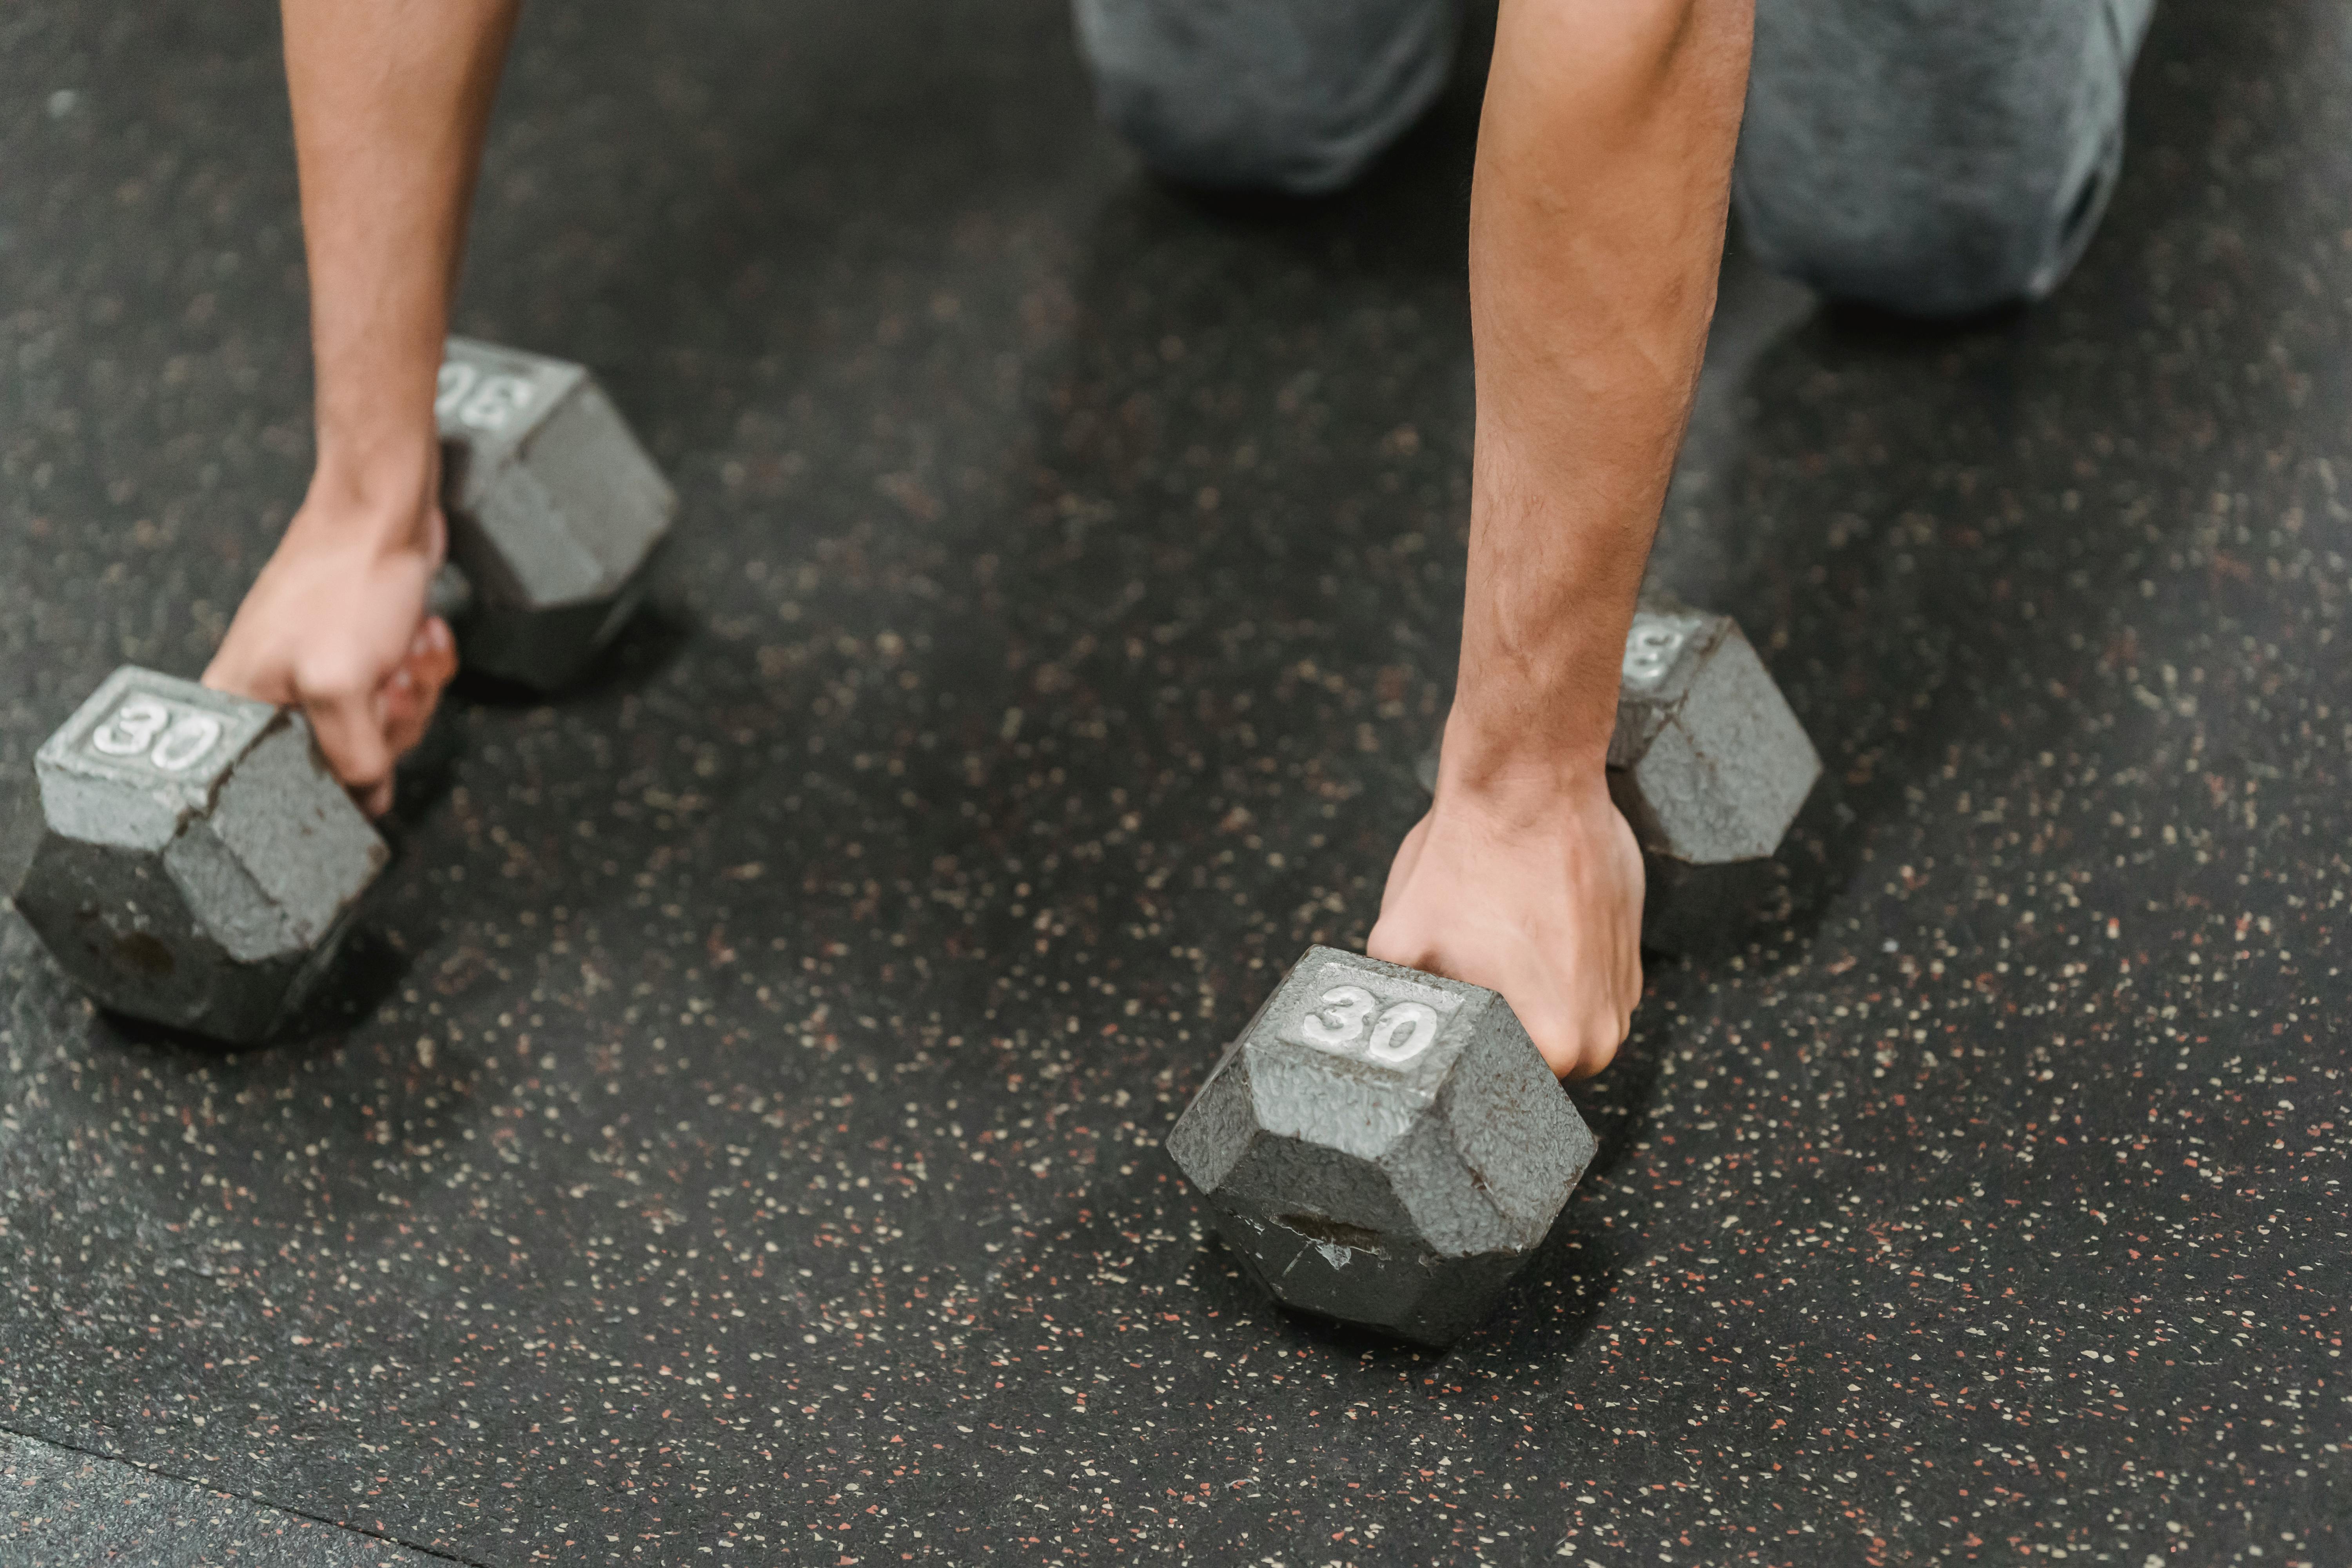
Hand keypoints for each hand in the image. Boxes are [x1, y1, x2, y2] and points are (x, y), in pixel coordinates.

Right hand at [204, 496, 458, 816]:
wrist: (385, 509)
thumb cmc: (346, 581)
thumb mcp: (339, 683)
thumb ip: (350, 754)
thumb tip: (366, 799)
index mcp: (242, 706)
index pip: (293, 783)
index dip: (346, 769)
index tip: (366, 727)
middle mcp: (275, 693)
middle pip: (352, 757)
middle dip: (393, 718)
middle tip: (393, 679)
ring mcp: (321, 671)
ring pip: (388, 724)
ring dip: (414, 687)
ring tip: (405, 648)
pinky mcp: (363, 652)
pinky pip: (405, 687)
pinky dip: (424, 663)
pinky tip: (421, 634)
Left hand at [1367, 768, 1643, 1078]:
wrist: (1530, 778)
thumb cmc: (1467, 857)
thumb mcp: (1398, 942)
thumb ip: (1390, 1007)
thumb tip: (1371, 1039)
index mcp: (1559, 1046)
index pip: (1501, 1087)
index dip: (1463, 1059)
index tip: (1442, 1026)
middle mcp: (1605, 1030)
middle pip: (1531, 1057)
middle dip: (1492, 1027)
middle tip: (1461, 975)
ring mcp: (1624, 989)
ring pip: (1557, 1016)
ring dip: (1524, 993)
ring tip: (1492, 941)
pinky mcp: (1629, 949)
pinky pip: (1581, 979)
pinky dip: (1550, 959)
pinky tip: (1521, 920)